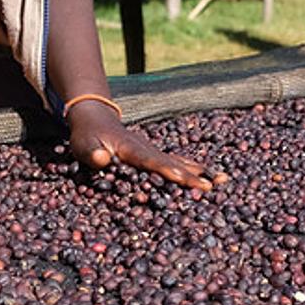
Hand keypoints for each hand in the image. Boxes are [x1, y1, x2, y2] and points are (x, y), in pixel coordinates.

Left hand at [66, 101, 217, 191]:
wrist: (95, 117)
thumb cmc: (86, 135)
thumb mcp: (82, 144)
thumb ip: (91, 152)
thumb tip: (101, 159)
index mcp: (129, 148)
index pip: (148, 160)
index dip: (163, 169)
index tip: (180, 177)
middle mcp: (146, 148)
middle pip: (170, 162)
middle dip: (190, 175)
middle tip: (210, 187)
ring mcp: (152, 150)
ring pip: (178, 161)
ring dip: (199, 171)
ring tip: (222, 180)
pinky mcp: (154, 154)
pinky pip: (177, 161)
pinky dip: (194, 168)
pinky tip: (211, 176)